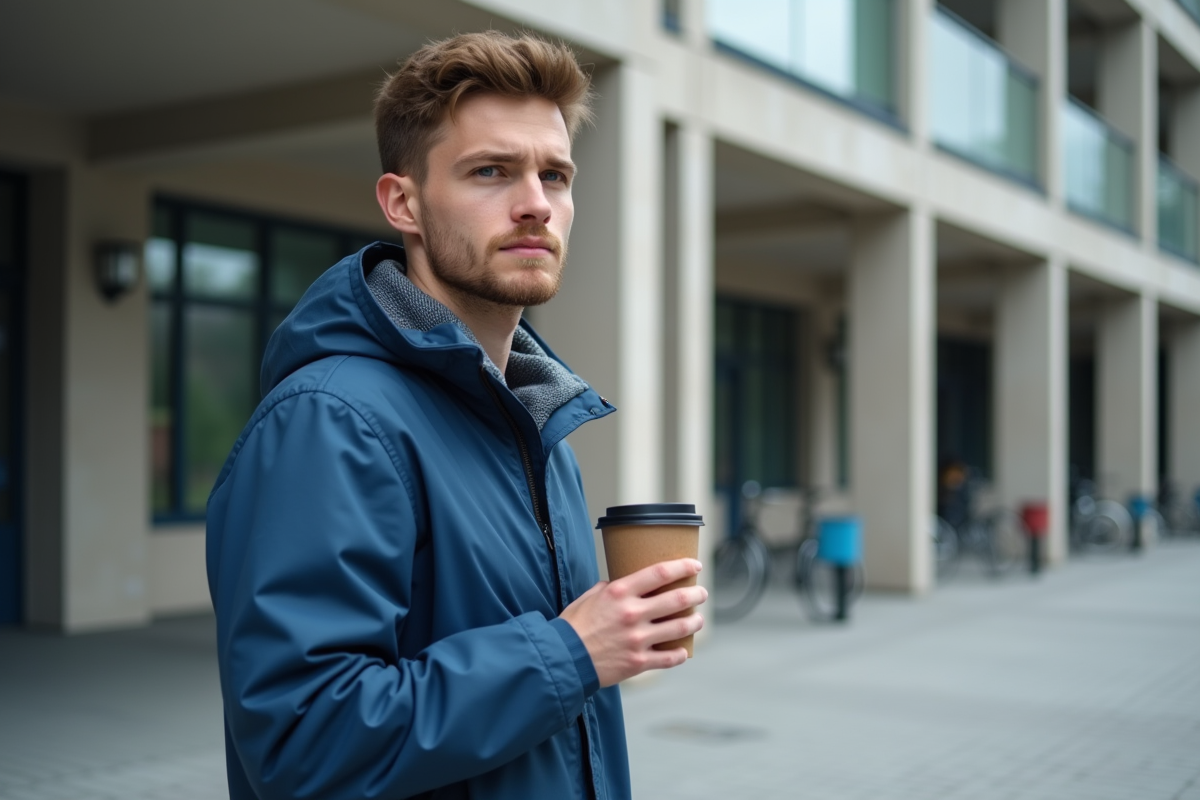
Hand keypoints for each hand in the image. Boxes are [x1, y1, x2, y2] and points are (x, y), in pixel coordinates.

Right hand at [558, 558, 706, 686]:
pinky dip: (680, 654)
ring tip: (698, 620)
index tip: (695, 565)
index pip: (660, 573)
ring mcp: (638, 639)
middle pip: (677, 599)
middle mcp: (633, 613)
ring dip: (694, 622)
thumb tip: (622, 584)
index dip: (683, 567)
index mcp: (620, 593)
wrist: (564, 659)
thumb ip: (609, 589)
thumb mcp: (589, 597)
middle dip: (695, 594)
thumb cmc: (573, 627)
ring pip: (679, 627)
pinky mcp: (639, 662)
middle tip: (701, 593)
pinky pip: (669, 658)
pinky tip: (683, 650)